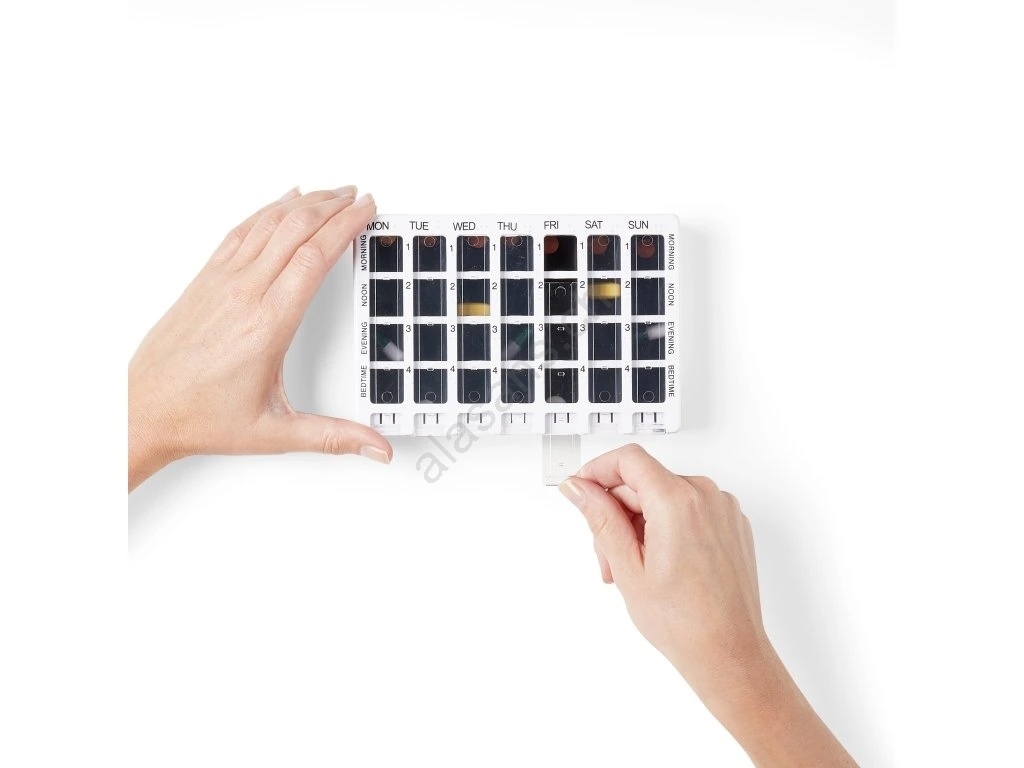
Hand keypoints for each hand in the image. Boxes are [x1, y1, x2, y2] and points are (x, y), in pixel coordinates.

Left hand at [128, 186, 392, 491]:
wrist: (142, 410)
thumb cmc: (198, 416)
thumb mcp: (275, 432)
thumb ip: (333, 437)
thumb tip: (374, 447)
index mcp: (268, 324)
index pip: (314, 257)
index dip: (344, 227)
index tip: (365, 210)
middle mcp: (244, 295)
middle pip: (295, 230)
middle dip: (332, 206)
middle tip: (358, 195)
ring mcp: (221, 283)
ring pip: (268, 225)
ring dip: (303, 203)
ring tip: (329, 193)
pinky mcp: (204, 281)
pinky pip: (240, 233)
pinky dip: (266, 211)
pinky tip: (280, 204)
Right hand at [560, 444, 855, 766]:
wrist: (728, 653)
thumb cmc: (685, 622)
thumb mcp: (627, 567)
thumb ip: (599, 517)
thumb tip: (579, 487)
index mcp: (678, 501)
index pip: (628, 459)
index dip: (597, 471)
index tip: (582, 491)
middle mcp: (706, 496)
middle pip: (643, 482)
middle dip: (616, 515)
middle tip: (608, 559)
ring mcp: (723, 509)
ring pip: (663, 497)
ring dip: (639, 526)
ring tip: (635, 571)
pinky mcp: (731, 523)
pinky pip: (688, 510)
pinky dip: (666, 528)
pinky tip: (659, 566)